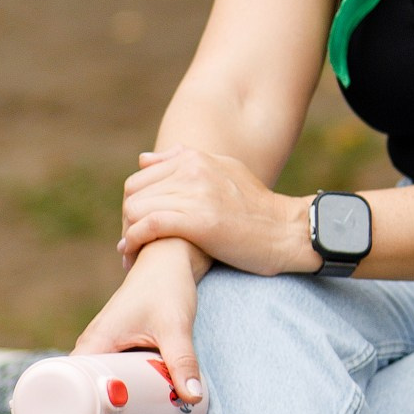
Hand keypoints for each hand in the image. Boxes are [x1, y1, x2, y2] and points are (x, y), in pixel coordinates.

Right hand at [75, 241, 207, 413]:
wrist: (169, 259)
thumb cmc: (165, 286)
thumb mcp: (174, 326)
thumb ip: (184, 360)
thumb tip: (194, 399)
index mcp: (91, 347)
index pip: (71, 400)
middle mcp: (90, 352)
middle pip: (83, 408)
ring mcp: (103, 354)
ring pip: (98, 400)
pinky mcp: (118, 354)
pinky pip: (110, 388)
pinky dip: (120, 410)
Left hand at [119, 146, 310, 277]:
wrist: (286, 232)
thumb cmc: (255, 208)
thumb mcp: (223, 172)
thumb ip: (184, 162)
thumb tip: (144, 159)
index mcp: (195, 158)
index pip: (139, 178)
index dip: (133, 206)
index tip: (136, 227)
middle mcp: (193, 171)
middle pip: (133, 194)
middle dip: (127, 222)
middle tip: (132, 244)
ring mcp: (196, 194)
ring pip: (136, 210)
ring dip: (128, 235)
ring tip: (131, 254)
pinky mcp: (199, 221)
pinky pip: (149, 226)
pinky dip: (133, 242)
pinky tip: (132, 255)